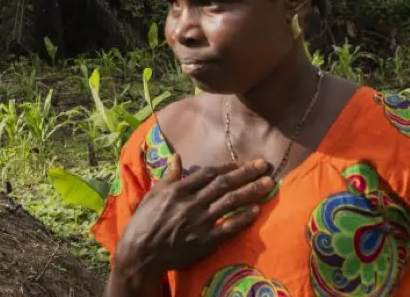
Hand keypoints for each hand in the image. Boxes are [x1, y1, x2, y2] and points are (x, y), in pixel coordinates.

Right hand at [110, 155, 274, 290]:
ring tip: (268, 184)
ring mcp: (200, 222)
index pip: (209, 174)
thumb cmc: (144, 222)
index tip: (241, 163)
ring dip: (251, 191)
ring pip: (230, 202)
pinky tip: (256, 210)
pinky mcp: (205, 241)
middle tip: (264, 165)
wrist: (140, 252)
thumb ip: (169, 176)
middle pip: (224, 184)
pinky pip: (228, 227)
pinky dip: (243, 218)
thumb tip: (176, 157)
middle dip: (246, 173)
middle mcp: (192, 203)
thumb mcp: (153, 194)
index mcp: (179, 189)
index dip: (228, 167)